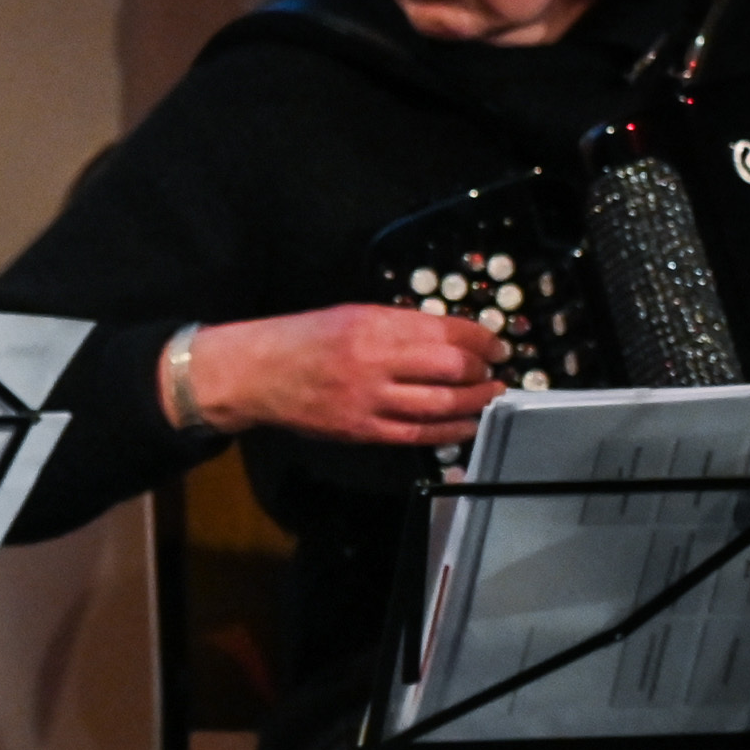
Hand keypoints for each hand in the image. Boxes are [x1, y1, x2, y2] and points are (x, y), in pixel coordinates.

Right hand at [176, 303, 505, 444]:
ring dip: (475, 400)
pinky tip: (467, 425)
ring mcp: (369, 399)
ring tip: (489, 395)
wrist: (253, 375)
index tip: (496, 344)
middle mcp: (374, 361)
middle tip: (494, 370)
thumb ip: (397, 325)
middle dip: (482, 370)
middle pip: (450, 367)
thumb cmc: (301, 339)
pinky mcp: (361, 429)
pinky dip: (449, 431)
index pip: (444, 330)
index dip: (481, 339)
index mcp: (372, 324)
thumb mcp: (350, 315)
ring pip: (440, 404)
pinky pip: (417, 434)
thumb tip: (447, 337)